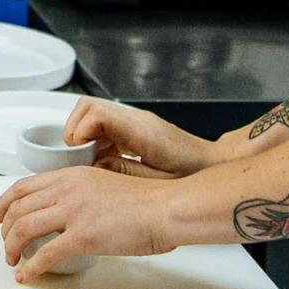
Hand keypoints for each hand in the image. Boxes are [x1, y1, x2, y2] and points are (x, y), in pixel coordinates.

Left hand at [0, 166, 176, 281]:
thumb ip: (82, 193)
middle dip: (5, 230)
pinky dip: (30, 267)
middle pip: (18, 208)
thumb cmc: (146, 201)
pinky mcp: (83, 235)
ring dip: (12, 247)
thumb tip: (68, 213)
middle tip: (6, 246)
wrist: (165, 208)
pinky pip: (45, 253)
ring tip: (12, 262)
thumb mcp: (104, 184)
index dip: (3, 203)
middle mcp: (66, 189)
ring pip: (24, 228)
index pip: (23, 186)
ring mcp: (73, 212)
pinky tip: (27, 276)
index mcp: (71, 175)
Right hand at [64, 98, 215, 177]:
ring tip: (91, 159)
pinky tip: (104, 158)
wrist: (213, 163)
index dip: (79, 132)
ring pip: (92, 112)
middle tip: (79, 156)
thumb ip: (124, 173)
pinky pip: (104, 123)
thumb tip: (95, 167)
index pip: (96, 114)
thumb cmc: (194, 173)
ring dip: (84, 134)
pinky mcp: (134, 126)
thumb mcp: (158, 182)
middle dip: (75, 131)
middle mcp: (136, 120)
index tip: (79, 153)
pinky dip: (95, 138)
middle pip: (88, 106)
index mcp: (142, 130)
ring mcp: (135, 121)